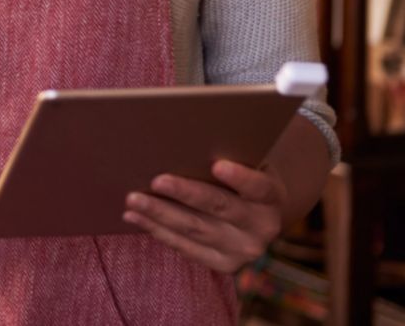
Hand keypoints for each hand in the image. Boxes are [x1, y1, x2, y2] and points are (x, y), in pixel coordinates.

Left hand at [122, 160, 287, 271]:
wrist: (256, 214)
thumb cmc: (240, 174)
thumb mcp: (246, 161)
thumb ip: (226, 153)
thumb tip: (183, 138)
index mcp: (271, 196)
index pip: (258, 186)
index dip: (239, 177)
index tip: (218, 165)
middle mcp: (262, 227)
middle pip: (219, 207)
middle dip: (184, 193)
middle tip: (156, 180)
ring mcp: (243, 250)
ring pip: (196, 229)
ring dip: (160, 214)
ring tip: (133, 199)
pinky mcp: (225, 264)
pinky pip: (187, 248)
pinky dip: (158, 231)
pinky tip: (135, 217)